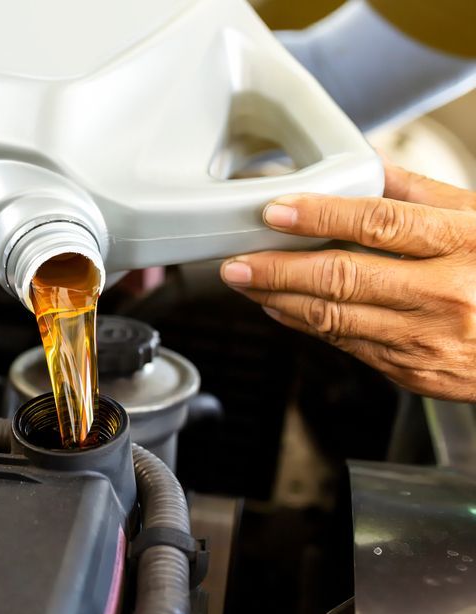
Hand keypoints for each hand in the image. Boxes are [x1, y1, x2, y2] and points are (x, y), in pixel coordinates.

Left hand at [220, 163, 475, 400]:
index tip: (276, 210)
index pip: (380, 224)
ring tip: (249, 284)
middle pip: (343, 279)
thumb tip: (364, 162)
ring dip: (281, 302)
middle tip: (237, 262)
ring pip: (336, 319)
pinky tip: (283, 310)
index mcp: (464, 244)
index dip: (320, 217)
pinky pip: (349, 347)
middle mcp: (445, 294)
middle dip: (278, 271)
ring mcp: (429, 340)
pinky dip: (308, 327)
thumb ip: (420, 193)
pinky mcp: (416, 374)